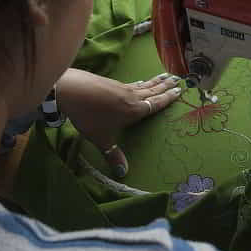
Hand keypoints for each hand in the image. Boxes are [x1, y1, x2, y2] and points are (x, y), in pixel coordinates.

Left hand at [56, 68, 181, 176]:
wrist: (70, 90)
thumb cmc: (89, 116)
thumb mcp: (101, 139)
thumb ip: (113, 155)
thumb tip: (123, 174)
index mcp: (134, 110)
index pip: (156, 103)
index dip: (169, 98)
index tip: (180, 91)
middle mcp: (132, 97)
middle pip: (153, 90)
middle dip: (166, 86)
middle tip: (178, 79)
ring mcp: (121, 88)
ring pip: (143, 84)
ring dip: (155, 81)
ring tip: (165, 76)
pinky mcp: (111, 83)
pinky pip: (132, 83)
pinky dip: (140, 82)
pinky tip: (140, 82)